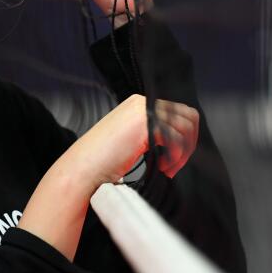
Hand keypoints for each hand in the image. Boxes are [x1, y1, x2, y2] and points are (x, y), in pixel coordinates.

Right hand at [20, 94, 197, 260]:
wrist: (82, 170)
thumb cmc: (102, 162)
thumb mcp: (132, 140)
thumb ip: (153, 134)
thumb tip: (181, 140)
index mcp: (140, 104)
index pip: (179, 113)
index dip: (183, 138)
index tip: (173, 160)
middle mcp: (143, 102)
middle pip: (188, 116)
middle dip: (188, 144)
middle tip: (173, 165)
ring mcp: (145, 111)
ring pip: (186, 128)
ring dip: (182, 153)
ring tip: (166, 168)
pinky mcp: (146, 124)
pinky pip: (177, 139)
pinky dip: (175, 157)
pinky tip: (161, 167)